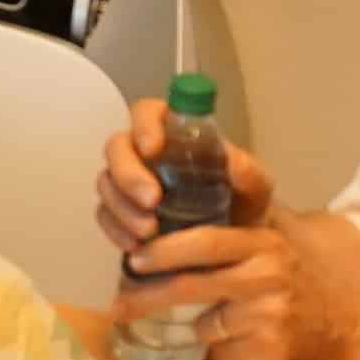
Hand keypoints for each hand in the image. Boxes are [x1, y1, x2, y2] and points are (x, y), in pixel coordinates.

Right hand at [92, 93, 282, 254]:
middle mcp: (143, 152)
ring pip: (106, 183)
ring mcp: (126, 183)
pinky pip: (105, 217)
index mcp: (173, 133)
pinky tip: (135, 246)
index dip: (144, 125)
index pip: (147, 112)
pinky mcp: (119, 214)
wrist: (232, 246)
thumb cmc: (241, 205)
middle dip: (129, 174)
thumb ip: (248, 173)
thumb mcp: (255, 189)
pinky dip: (116, 231)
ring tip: (149, 232)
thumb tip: (234, 162)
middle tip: (153, 200)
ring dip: (123, 208)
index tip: (153, 148)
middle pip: (117, 147)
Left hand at [118, 216, 359, 359]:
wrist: (350, 329)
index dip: (163, 250)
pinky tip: (234, 347)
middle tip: (119, 305)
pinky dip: (219, 353)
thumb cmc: (299, 284)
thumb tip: (165, 233)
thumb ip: (231, 237)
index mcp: (263, 241)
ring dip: (191, 329)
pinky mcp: (270, 347)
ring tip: (188, 327)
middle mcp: (267, 272)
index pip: (204, 240)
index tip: (132, 259)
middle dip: (147, 296)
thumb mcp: (272, 247)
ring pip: (204, 324)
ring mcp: (269, 312)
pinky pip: (222, 353)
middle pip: (191, 283)